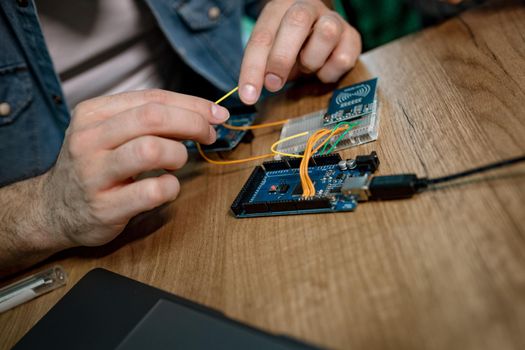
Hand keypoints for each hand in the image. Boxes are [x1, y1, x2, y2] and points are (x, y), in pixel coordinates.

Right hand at [40, 90, 228, 246]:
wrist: (54, 210)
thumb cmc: (94, 167)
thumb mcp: (110, 133)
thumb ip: (147, 121)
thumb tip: (201, 114)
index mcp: (93, 113)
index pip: (152, 98)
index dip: (192, 104)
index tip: (216, 114)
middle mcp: (89, 139)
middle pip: (153, 118)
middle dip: (193, 123)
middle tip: (209, 135)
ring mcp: (93, 174)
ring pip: (151, 150)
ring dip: (178, 154)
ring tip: (177, 162)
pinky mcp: (104, 207)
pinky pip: (152, 190)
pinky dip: (171, 187)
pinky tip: (167, 187)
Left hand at [238, 0, 361, 103]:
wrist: (320, 38)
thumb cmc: (291, 47)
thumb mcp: (271, 53)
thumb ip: (261, 67)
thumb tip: (250, 93)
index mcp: (280, 8)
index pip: (262, 36)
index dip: (253, 68)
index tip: (248, 96)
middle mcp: (308, 7)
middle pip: (297, 22)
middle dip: (281, 58)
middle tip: (273, 84)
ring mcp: (333, 20)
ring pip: (326, 35)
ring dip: (311, 61)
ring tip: (306, 67)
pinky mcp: (352, 37)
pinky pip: (342, 59)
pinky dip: (329, 72)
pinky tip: (323, 70)